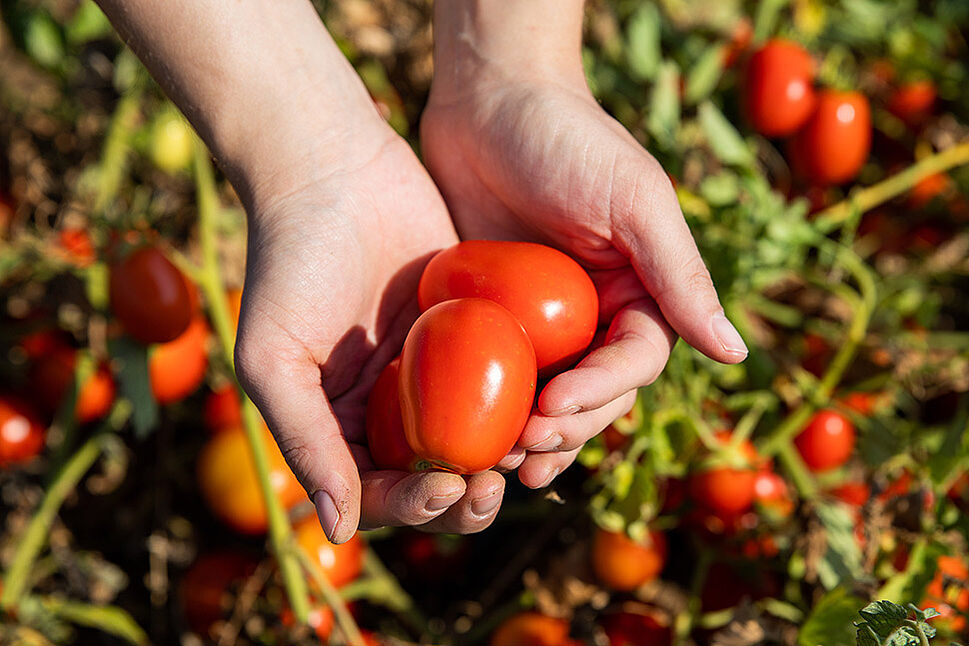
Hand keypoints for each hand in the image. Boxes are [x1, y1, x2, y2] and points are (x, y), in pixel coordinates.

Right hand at [234, 126, 506, 542]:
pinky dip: (521, 403)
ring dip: (502, 459)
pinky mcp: (469, 330)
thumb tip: (336, 531)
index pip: (378, 492)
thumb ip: (305, 441)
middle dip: (466, 498)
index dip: (413, 507)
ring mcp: (430, 369)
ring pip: (475, 436)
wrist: (330, 166)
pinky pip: (499, 380)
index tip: (447, 493)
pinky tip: (547, 407)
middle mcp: (385, 405)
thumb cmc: (288, 262)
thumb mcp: (275, 358)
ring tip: (527, 455)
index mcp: (338, 424)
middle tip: (495, 487)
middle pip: (434, 476)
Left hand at [421, 60, 746, 488]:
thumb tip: (735, 355)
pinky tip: (471, 435)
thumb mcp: (633, 200)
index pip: (633, 364)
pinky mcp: (493, 317)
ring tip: (499, 464)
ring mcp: (541, 322)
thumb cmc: (568, 137)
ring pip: (545, 397)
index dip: (600, 394)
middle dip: (563, 429)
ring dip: (528, 436)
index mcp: (641, 293)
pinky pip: (495, 374)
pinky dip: (487, 407)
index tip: (554, 409)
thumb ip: (680, 276)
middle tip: (524, 451)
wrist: (490, 98)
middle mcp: (596, 315)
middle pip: (593, 395)